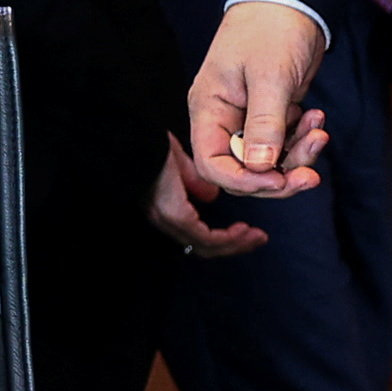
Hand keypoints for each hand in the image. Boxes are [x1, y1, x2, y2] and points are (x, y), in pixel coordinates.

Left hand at [146, 133, 268, 258]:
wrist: (133, 144)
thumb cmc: (150, 149)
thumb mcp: (177, 162)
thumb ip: (193, 179)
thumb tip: (210, 195)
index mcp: (167, 209)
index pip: (197, 234)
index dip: (222, 237)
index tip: (245, 231)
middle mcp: (167, 220)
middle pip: (204, 246)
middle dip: (235, 244)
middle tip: (258, 239)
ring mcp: (170, 220)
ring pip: (206, 246)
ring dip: (235, 243)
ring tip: (256, 236)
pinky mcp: (175, 215)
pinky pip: (205, 237)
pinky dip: (228, 237)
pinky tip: (242, 230)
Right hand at [187, 0, 332, 197]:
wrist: (293, 0)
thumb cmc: (270, 28)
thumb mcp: (269, 76)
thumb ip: (264, 123)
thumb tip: (259, 166)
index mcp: (210, 110)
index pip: (213, 163)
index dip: (244, 180)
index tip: (277, 181)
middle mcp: (226, 118)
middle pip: (244, 168)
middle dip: (279, 175)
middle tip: (310, 176)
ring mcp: (251, 116)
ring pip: (270, 158)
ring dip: (297, 155)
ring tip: (319, 133)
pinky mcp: (274, 111)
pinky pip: (286, 140)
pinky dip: (303, 137)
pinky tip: (316, 119)